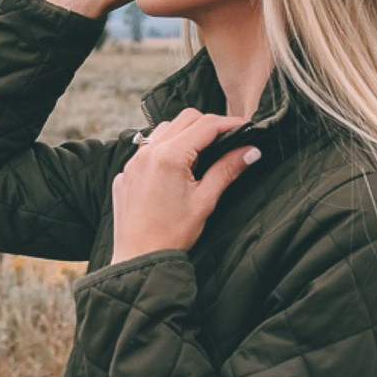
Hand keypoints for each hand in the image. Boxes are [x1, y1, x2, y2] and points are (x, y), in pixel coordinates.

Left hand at [109, 109, 261, 262]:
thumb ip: (227, 170)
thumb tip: (250, 151)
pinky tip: (174, 169)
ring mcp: (133, 161)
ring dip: (184, 133)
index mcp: (170, 156)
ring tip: (200, 154)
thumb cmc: (171, 234)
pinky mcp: (126, 173)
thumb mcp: (205, 201)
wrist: (139, 258)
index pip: (206, 125)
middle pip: (185, 118)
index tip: (245, 127)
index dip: (230, 123)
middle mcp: (148, 152)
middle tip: (226, 139)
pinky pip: (147, 148)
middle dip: (208, 124)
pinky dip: (164, 149)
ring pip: (164, 129)